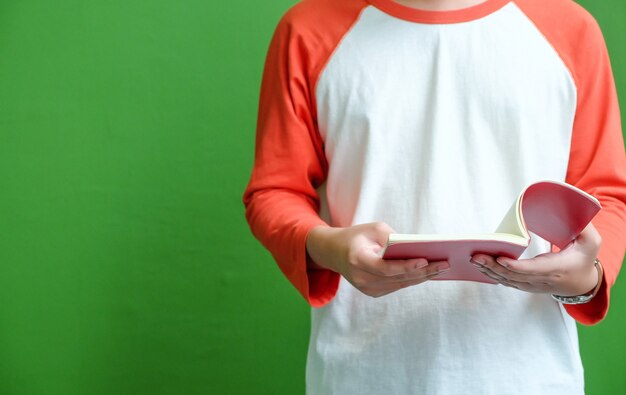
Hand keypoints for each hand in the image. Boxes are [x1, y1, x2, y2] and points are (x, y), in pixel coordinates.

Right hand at [306, 222, 449, 296]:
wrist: (334, 252)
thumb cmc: (357, 236)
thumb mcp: (373, 229)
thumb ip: (393, 238)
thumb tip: (417, 249)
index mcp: (358, 260)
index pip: (384, 268)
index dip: (405, 266)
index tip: (424, 260)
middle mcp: (361, 278)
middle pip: (397, 278)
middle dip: (423, 271)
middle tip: (444, 264)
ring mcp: (367, 288)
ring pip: (400, 284)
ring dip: (422, 277)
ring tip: (442, 268)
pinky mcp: (373, 292)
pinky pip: (397, 285)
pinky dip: (413, 279)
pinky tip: (429, 272)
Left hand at [471, 224, 601, 295]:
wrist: (582, 283)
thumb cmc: (584, 258)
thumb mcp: (591, 242)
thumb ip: (584, 227)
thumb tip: (574, 210)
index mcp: (557, 269)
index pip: (532, 270)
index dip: (515, 266)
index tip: (500, 259)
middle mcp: (542, 280)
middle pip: (514, 276)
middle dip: (493, 266)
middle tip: (475, 256)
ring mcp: (532, 285)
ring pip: (507, 280)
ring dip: (489, 271)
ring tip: (473, 259)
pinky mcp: (525, 285)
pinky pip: (506, 282)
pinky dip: (492, 275)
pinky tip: (479, 266)